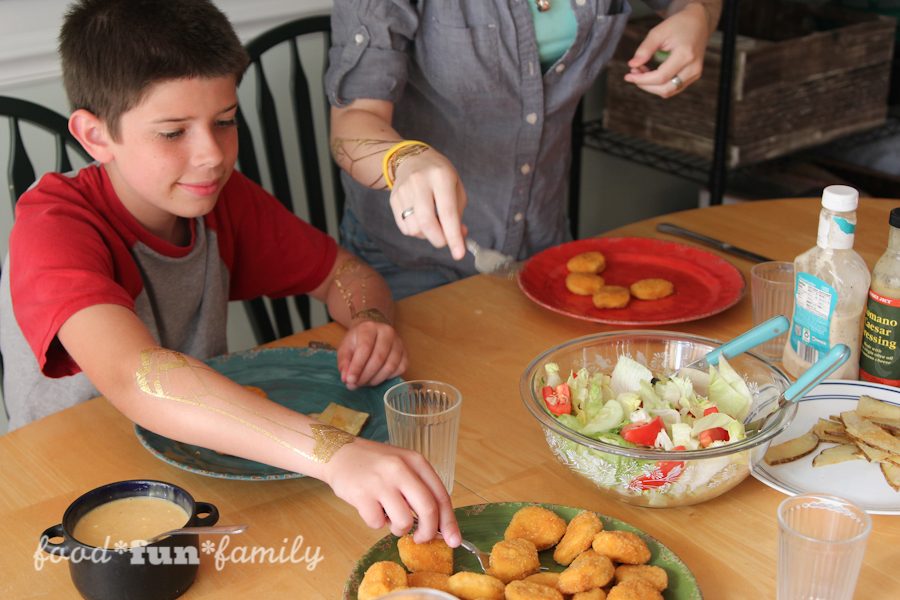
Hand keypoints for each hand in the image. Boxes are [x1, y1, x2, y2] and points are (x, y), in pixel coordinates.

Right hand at [324, 437, 460, 545]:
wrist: (339, 453)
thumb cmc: (375, 464)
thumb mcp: (403, 465)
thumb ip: (420, 488)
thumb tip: (438, 524)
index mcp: (416, 461)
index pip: (441, 496)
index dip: (449, 522)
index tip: (454, 540)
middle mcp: (401, 469)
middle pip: (428, 510)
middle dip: (428, 532)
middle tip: (421, 538)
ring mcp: (381, 482)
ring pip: (403, 522)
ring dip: (397, 527)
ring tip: (387, 515)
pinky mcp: (362, 495)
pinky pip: (377, 523)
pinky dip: (375, 522)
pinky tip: (370, 508)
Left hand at [337, 319, 406, 389]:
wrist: (373, 332)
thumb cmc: (358, 341)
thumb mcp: (345, 348)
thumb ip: (344, 363)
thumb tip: (347, 379)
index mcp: (369, 328)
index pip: (365, 348)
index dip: (357, 366)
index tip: (350, 380)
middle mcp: (387, 332)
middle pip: (379, 358)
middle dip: (366, 375)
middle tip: (356, 384)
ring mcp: (399, 342)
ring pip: (390, 366)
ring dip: (376, 379)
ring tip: (365, 382)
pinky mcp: (405, 353)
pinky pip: (400, 369)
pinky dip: (388, 377)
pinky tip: (377, 377)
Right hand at [389, 148, 467, 260]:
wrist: (412, 158)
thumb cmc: (440, 175)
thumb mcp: (455, 188)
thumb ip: (458, 214)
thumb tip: (458, 238)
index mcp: (441, 177)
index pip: (447, 212)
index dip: (453, 236)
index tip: (459, 254)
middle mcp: (420, 182)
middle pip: (426, 222)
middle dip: (438, 239)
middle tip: (445, 241)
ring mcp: (403, 190)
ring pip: (414, 228)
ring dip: (426, 235)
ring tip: (433, 223)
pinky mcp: (393, 199)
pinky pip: (405, 227)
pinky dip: (416, 231)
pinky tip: (421, 219)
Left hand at [623, 3, 712, 97]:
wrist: (698, 23)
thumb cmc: (678, 26)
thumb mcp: (658, 32)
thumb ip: (645, 49)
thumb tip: (632, 65)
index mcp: (685, 55)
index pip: (661, 77)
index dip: (642, 80)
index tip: (628, 75)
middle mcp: (693, 68)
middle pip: (665, 89)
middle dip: (645, 85)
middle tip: (633, 72)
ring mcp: (695, 74)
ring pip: (669, 91)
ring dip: (651, 86)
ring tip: (640, 71)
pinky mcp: (693, 76)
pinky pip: (673, 88)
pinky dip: (659, 84)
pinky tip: (650, 73)